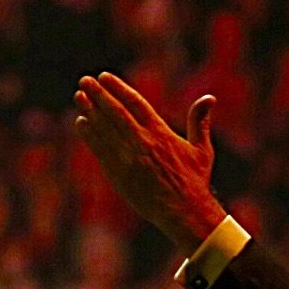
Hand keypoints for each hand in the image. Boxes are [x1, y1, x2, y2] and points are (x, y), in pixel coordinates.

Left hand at [72, 74, 225, 250]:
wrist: (183, 211)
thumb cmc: (194, 180)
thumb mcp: (201, 149)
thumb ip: (200, 121)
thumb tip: (210, 97)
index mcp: (161, 133)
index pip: (135, 103)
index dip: (118, 88)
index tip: (104, 77)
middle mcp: (143, 142)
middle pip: (116, 112)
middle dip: (98, 95)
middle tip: (84, 80)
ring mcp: (129, 159)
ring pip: (105, 130)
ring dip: (90, 111)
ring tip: (79, 96)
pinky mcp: (119, 174)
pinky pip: (101, 150)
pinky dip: (90, 135)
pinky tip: (81, 122)